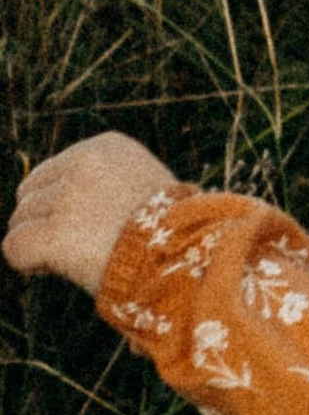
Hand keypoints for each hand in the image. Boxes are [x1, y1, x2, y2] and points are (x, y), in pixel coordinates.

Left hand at [5, 131, 179, 297]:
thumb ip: (101, 185)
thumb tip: (55, 209)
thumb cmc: (169, 232)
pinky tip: (52, 268)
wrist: (186, 257)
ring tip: (71, 258)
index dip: (61, 203)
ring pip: (20, 221)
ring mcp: (69, 197)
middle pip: (29, 193)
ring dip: (38, 243)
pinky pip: (14, 247)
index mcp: (108, 146)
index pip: (53, 171)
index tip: (89, 225)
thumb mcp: (140, 189)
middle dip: (44, 220)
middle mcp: (85, 163)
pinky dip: (28, 262)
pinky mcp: (55, 232)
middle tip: (76, 244)